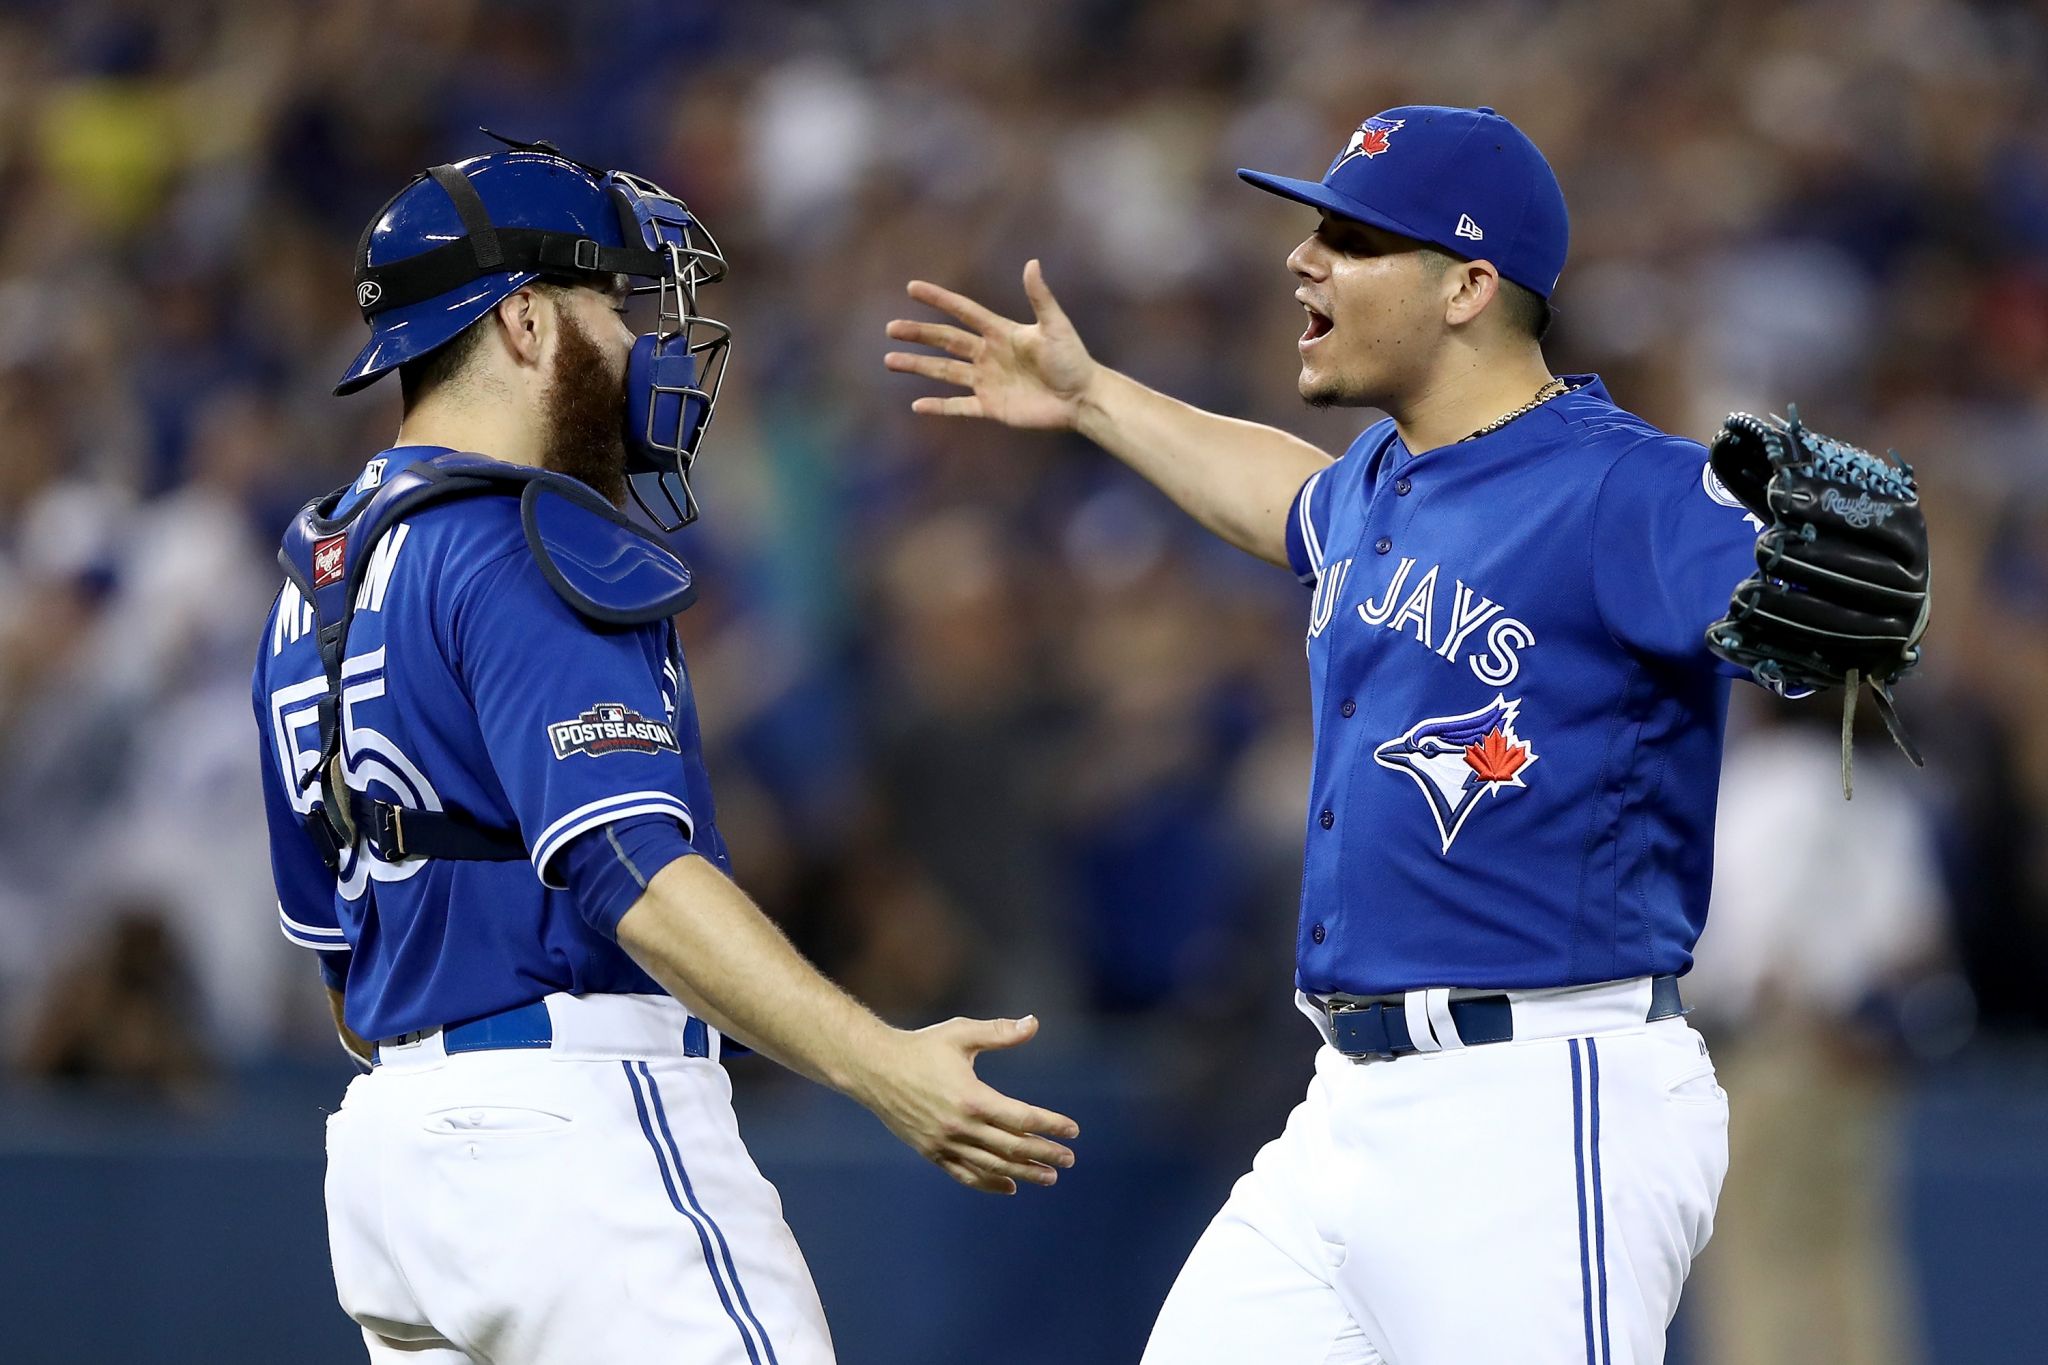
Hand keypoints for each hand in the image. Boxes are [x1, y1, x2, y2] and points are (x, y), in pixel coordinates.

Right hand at [855, 1014, 1079, 1194]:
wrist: (874, 1069)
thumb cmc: (921, 1047)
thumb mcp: (961, 1034)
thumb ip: (999, 1032)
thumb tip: (1034, 1022)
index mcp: (972, 1097)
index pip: (1022, 1118)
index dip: (1050, 1125)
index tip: (1072, 1130)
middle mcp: (960, 1126)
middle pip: (1012, 1147)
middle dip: (1045, 1153)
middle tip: (1069, 1159)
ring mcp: (944, 1143)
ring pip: (992, 1166)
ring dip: (1023, 1173)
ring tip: (1049, 1177)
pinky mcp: (931, 1152)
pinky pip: (965, 1174)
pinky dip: (989, 1183)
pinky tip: (1009, 1187)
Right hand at [885, 260, 1095, 429]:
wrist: (1082, 398)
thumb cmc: (1073, 360)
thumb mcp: (1056, 326)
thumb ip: (1040, 297)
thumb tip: (1032, 263)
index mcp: (1000, 332)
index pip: (963, 311)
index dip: (939, 299)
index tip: (913, 288)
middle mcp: (988, 355)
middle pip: (945, 341)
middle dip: (918, 334)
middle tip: (891, 328)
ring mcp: (987, 381)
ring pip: (944, 372)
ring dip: (918, 366)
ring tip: (890, 361)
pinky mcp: (991, 407)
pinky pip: (959, 406)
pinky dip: (939, 407)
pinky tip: (917, 405)